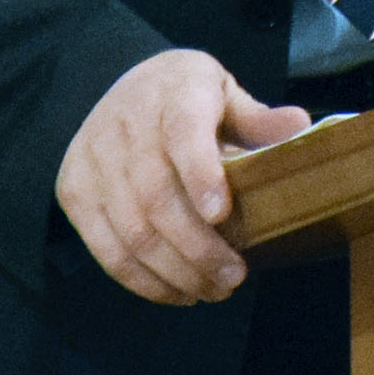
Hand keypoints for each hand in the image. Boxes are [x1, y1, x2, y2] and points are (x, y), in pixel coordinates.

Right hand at [55, 49, 310, 304]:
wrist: (116, 84)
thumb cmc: (181, 96)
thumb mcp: (222, 91)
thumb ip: (257, 117)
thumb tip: (299, 127)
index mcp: (174, 91)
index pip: (183, 130)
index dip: (200, 173)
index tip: (222, 213)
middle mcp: (127, 123)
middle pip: (157, 196)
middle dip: (198, 248)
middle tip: (234, 278)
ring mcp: (94, 158)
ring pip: (132, 231)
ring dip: (175, 272)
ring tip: (212, 290)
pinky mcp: (74, 189)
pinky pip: (107, 249)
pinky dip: (143, 281)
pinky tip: (176, 290)